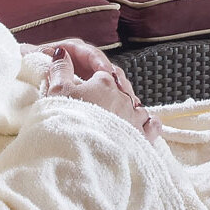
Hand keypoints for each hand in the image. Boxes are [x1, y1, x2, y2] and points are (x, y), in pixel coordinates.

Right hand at [43, 44, 163, 140]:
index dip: (92, 76)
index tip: (84, 86)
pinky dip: (148, 124)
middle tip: (98, 102)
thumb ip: (60, 69)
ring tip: (115, 116)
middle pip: (121, 87)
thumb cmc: (66, 122)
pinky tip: (140, 127)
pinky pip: (152, 126)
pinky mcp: (142, 138)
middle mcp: (124, 97)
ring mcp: (135, 117)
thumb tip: (63, 52)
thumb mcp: (56, 92)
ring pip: (137, 106)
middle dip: (111, 91)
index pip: (102, 71)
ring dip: (128, 108)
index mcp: (105, 82)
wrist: (79, 156)